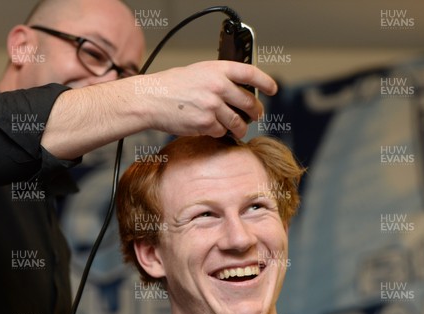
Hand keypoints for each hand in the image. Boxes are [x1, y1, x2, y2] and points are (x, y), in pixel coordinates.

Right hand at [136, 60, 277, 137]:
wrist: (151, 99)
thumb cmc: (171, 86)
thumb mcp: (198, 72)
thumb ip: (218, 79)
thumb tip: (236, 92)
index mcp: (218, 70)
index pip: (250, 74)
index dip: (265, 82)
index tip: (272, 89)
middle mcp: (219, 86)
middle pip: (249, 102)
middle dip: (256, 112)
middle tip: (257, 115)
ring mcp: (213, 106)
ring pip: (238, 122)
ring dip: (242, 128)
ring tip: (240, 129)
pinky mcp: (206, 123)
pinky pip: (221, 131)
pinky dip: (219, 132)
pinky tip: (213, 129)